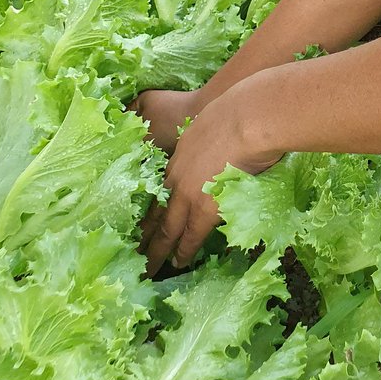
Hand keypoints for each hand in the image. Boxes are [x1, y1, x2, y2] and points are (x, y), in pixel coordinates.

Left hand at [139, 89, 282, 274]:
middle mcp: (177, 177)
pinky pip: (190, 237)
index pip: (162, 189)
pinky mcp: (204, 209)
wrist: (248, 118)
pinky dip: (183, 252)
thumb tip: (222, 148)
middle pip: (156, 212)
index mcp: (181, 155)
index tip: (145, 221)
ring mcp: (188, 194)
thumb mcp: (216, 123)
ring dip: (156, 249)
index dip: (154, 206)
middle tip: (133, 251)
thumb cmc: (242, 113)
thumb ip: (213, 139)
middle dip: (144, 233)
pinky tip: (177, 263)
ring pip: (166, 229)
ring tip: (148, 266)